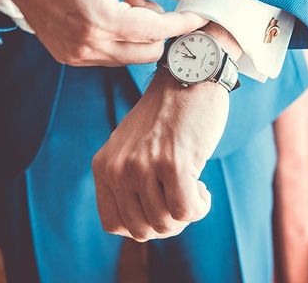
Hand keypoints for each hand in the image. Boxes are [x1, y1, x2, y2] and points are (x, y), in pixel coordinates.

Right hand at [0, 0, 206, 65]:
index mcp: (99, 18)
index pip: (157, 31)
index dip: (182, 22)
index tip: (199, 14)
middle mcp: (87, 44)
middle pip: (148, 52)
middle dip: (156, 26)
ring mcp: (76, 54)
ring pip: (130, 57)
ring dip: (138, 33)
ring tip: (120, 1)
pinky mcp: (69, 56)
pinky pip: (110, 56)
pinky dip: (119, 39)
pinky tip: (107, 13)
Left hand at [92, 23, 241, 240]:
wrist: (190, 76)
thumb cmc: (169, 115)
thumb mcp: (133, 146)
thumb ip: (128, 181)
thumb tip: (146, 229)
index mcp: (104, 165)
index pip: (114, 225)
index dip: (142, 225)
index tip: (160, 205)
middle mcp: (118, 167)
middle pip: (142, 230)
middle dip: (167, 224)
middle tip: (182, 198)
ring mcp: (144, 165)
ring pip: (165, 224)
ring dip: (186, 214)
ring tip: (193, 188)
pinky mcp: (173, 162)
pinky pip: (186, 211)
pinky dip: (199, 207)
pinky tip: (202, 186)